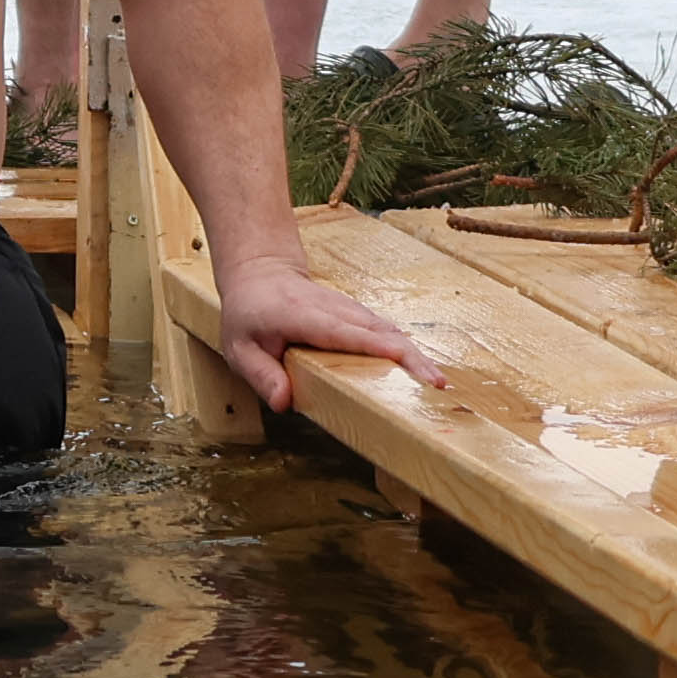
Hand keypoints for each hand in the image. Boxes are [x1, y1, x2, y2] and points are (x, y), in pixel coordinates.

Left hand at [216, 259, 429, 410]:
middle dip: (410, 356)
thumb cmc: (249, 315)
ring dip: (414, 354)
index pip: (343, 332)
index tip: (402, 358)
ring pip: (388, 330)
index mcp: (303, 316)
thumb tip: (285, 403)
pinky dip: (406, 349)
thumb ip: (261, 376)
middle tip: (435, 385)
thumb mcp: (239, 349)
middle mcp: (333, 309)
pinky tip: (422, 371)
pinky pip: (385, 331)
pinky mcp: (357, 316)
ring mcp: (348, 310)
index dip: (373, 344)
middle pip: (378, 331)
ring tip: (437, 383)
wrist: (261, 274)